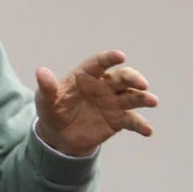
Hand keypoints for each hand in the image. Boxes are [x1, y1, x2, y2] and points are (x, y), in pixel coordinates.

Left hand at [34, 50, 158, 155]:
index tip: (120, 56)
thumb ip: (47, 87)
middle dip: (133, 78)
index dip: (109, 58)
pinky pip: (132, 121)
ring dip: (143, 98)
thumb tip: (41, 72)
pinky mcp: (118, 120)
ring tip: (152, 101)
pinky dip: (141, 125)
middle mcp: (104, 86)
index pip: (99, 63)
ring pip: (132, 96)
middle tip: (142, 83)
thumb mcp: (46, 100)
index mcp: (86, 75)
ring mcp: (113, 102)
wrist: (59, 135)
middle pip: (122, 77)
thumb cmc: (52, 111)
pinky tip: (148, 131)